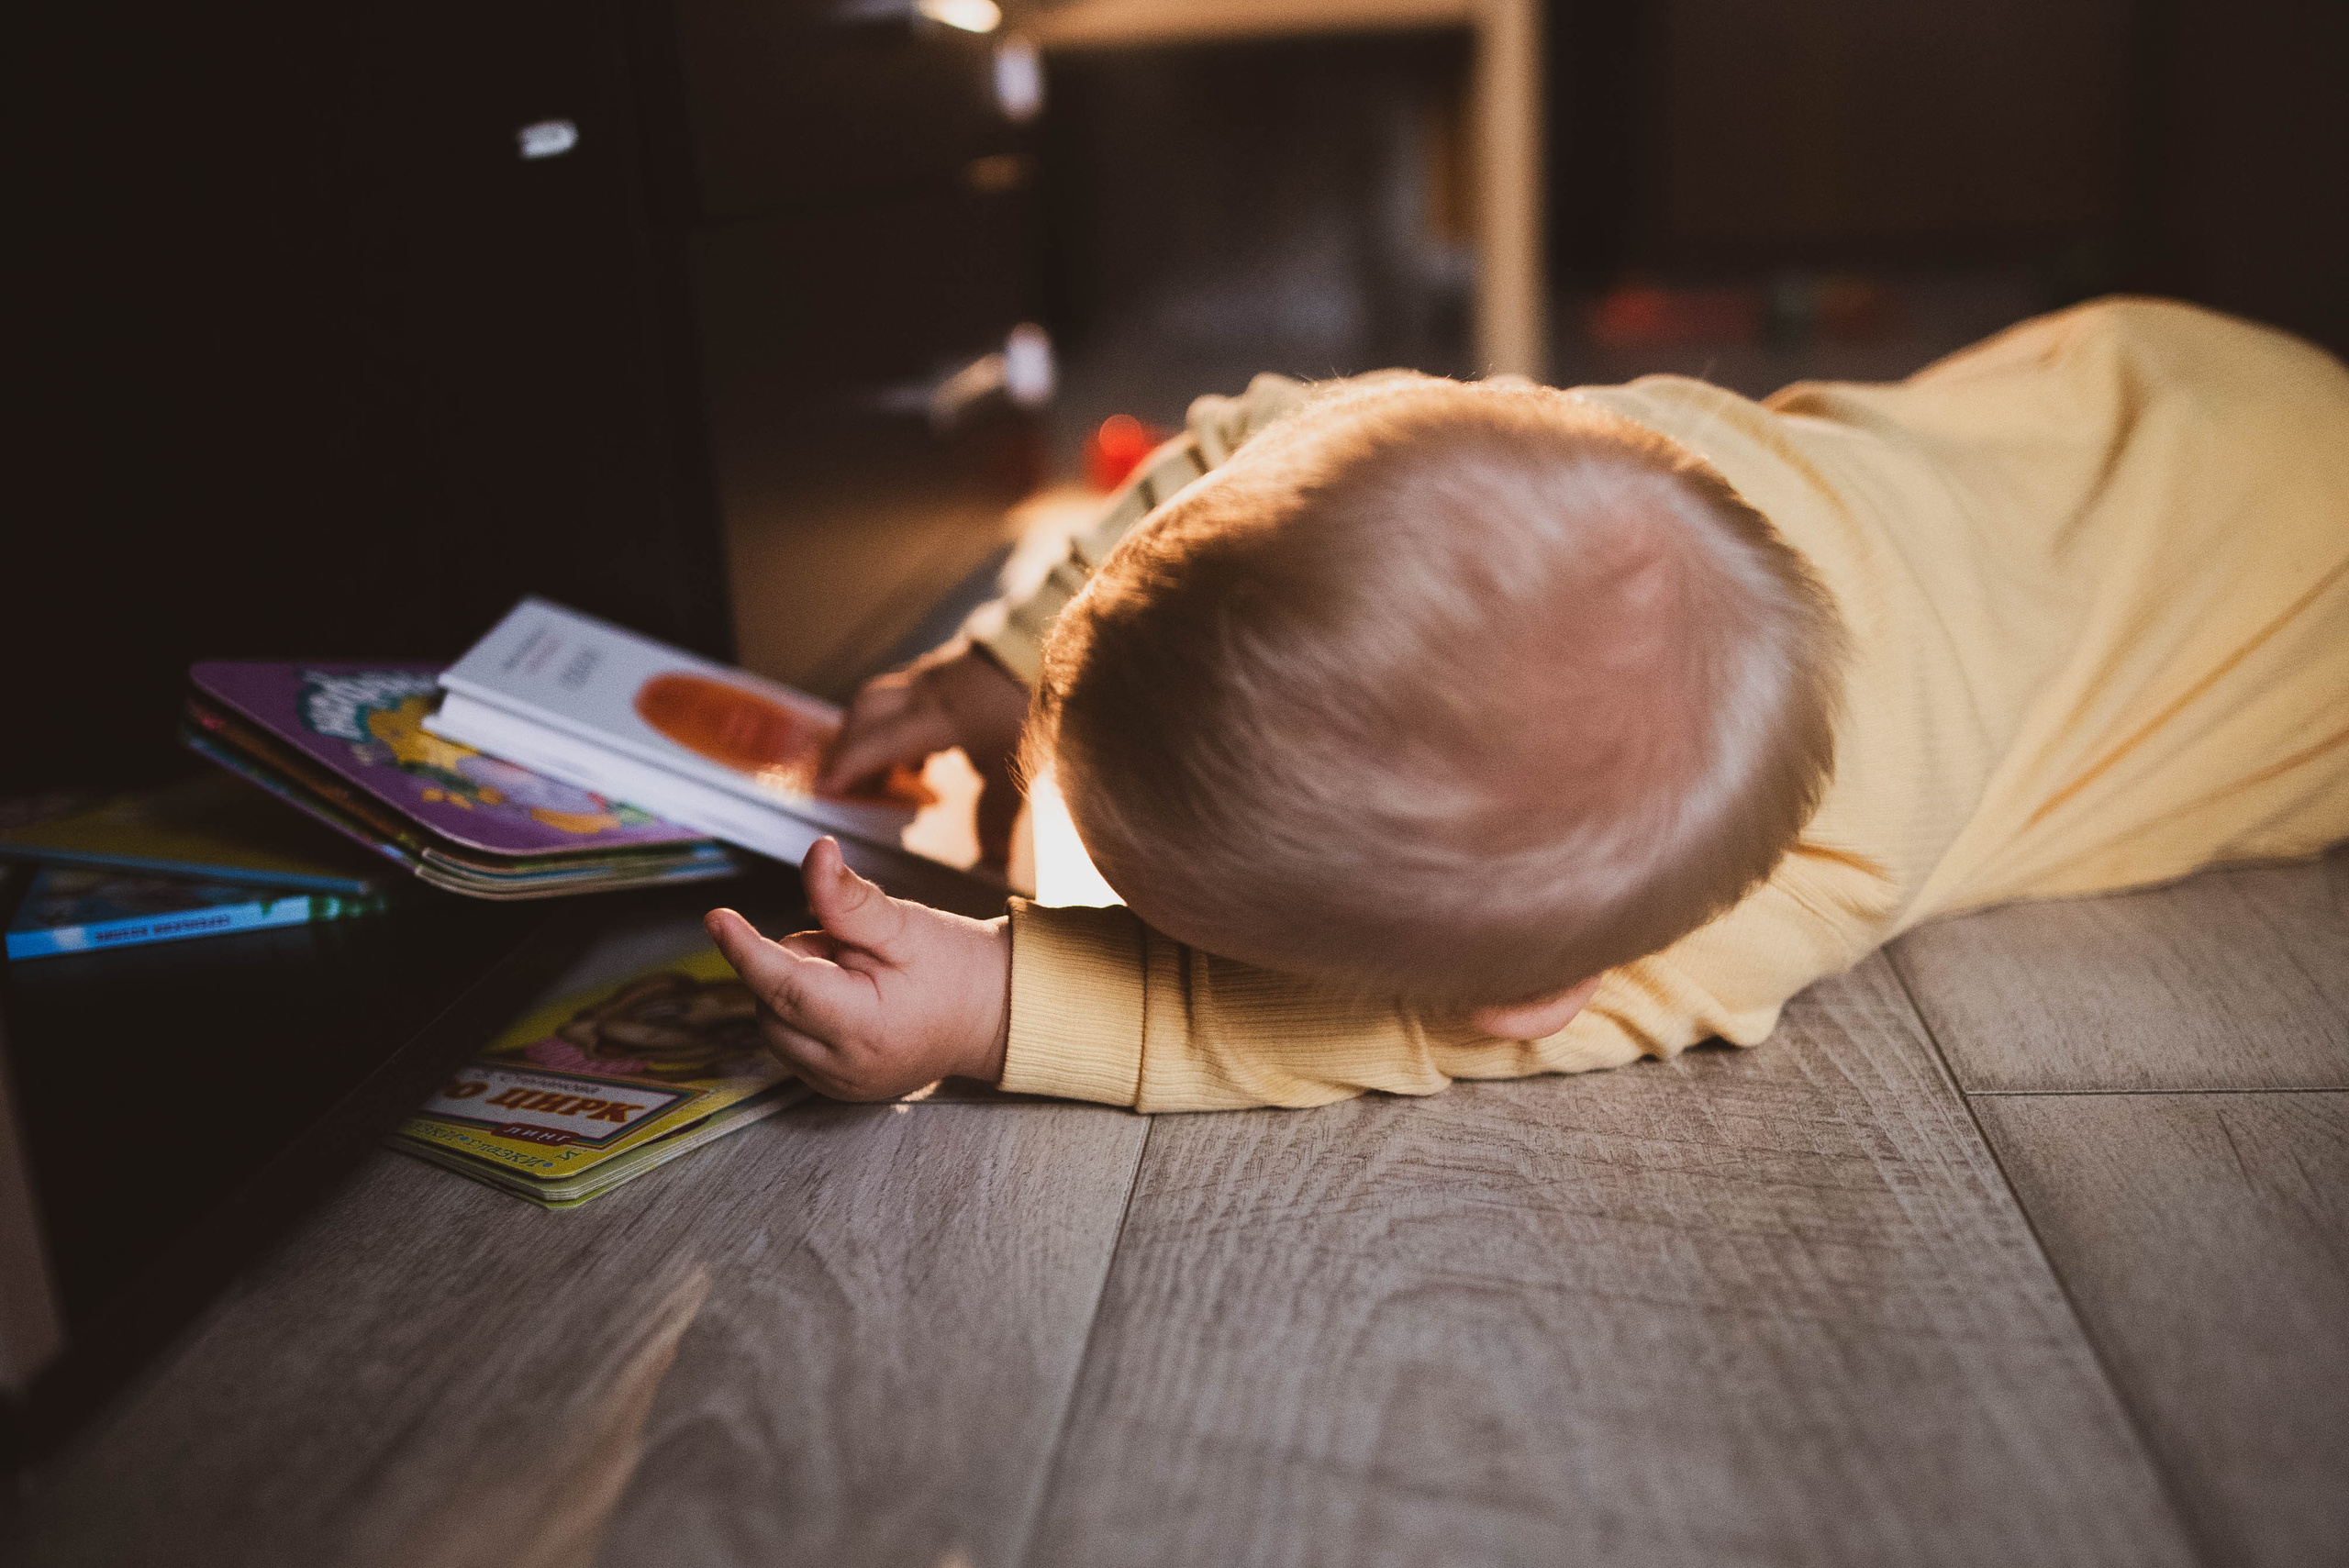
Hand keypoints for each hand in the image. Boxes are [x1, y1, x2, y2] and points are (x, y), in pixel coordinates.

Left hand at [705, 837, 1010, 1100]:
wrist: (989, 1016)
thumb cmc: (953, 968)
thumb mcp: (904, 924)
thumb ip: (850, 898)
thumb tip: (815, 854)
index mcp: (865, 1027)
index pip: (785, 986)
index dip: (746, 950)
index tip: (717, 918)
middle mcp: (843, 1066)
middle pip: (771, 1002)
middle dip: (795, 963)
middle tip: (852, 950)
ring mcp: (836, 1084)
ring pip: (773, 1021)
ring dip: (797, 989)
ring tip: (856, 976)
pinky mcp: (833, 1087)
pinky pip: (789, 1041)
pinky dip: (803, 1013)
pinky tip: (848, 1001)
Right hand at [817, 643, 1030, 866]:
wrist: (1056, 651)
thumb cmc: (1034, 705)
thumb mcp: (1017, 763)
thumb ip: (999, 813)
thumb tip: (992, 861)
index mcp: (939, 716)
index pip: (879, 742)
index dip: (849, 767)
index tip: (826, 790)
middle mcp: (927, 691)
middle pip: (866, 713)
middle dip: (847, 747)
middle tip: (840, 782)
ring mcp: (933, 675)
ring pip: (879, 700)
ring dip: (868, 734)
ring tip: (878, 774)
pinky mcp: (944, 669)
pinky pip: (902, 696)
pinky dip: (895, 724)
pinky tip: (915, 754)